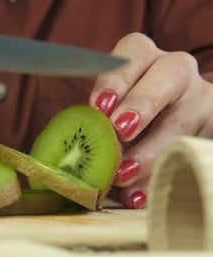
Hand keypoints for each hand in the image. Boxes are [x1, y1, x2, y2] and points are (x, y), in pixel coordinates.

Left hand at [88, 33, 212, 208]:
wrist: (165, 140)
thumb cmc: (124, 124)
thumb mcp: (109, 116)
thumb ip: (95, 124)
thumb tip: (67, 155)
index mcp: (145, 60)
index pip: (134, 50)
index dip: (116, 77)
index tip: (99, 106)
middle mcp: (178, 72)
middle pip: (170, 74)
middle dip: (142, 103)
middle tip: (119, 131)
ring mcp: (201, 100)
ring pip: (184, 119)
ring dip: (150, 150)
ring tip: (122, 174)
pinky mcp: (212, 130)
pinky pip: (193, 151)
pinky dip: (161, 176)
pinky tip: (138, 196)